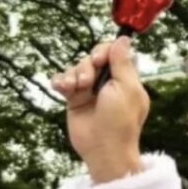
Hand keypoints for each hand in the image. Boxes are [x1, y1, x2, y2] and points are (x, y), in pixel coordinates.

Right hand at [51, 37, 146, 182]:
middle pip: (92, 58)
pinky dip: (61, 81)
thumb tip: (124, 39)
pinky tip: (61, 87)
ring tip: (75, 88)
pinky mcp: (75, 99)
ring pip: (77, 69)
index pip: (113, 52)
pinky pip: (64, 81)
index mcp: (125, 77)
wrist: (103, 149)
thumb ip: (122, 63)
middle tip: (87, 80)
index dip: (104, 52)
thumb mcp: (126, 88)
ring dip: (73, 75)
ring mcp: (90, 90)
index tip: (100, 60)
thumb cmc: (120, 121)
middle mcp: (108, 82)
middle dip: (87, 66)